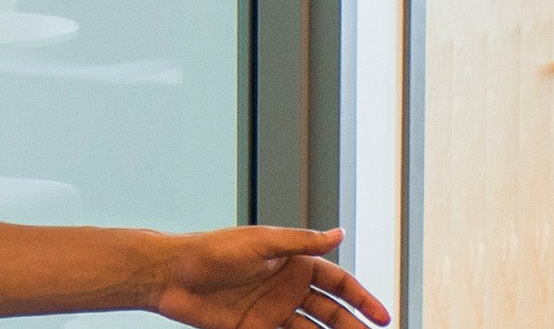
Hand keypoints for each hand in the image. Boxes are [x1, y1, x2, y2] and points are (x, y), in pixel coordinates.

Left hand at [143, 227, 394, 328]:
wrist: (172, 276)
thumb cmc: (212, 251)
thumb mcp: (262, 242)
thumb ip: (302, 242)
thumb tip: (339, 233)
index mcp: (294, 261)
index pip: (339, 282)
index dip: (362, 299)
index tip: (381, 316)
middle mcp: (288, 286)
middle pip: (331, 310)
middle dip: (353, 326)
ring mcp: (273, 310)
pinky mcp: (255, 328)